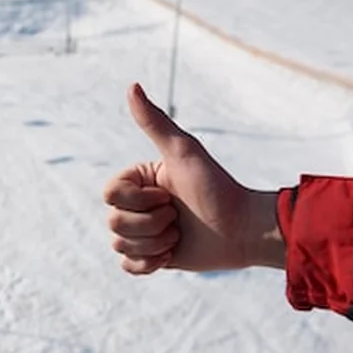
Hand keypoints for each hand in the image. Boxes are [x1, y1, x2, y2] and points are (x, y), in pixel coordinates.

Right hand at [103, 83, 283, 274]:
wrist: (242, 230)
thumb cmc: (217, 188)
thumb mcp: (183, 152)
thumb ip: (154, 122)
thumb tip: (132, 86)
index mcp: (139, 180)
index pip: (109, 194)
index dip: (138, 201)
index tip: (168, 195)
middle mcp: (138, 205)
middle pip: (113, 222)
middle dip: (150, 225)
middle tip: (178, 217)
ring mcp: (144, 232)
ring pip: (119, 245)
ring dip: (154, 244)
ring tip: (179, 235)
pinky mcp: (152, 258)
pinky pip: (127, 266)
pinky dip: (150, 263)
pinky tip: (172, 254)